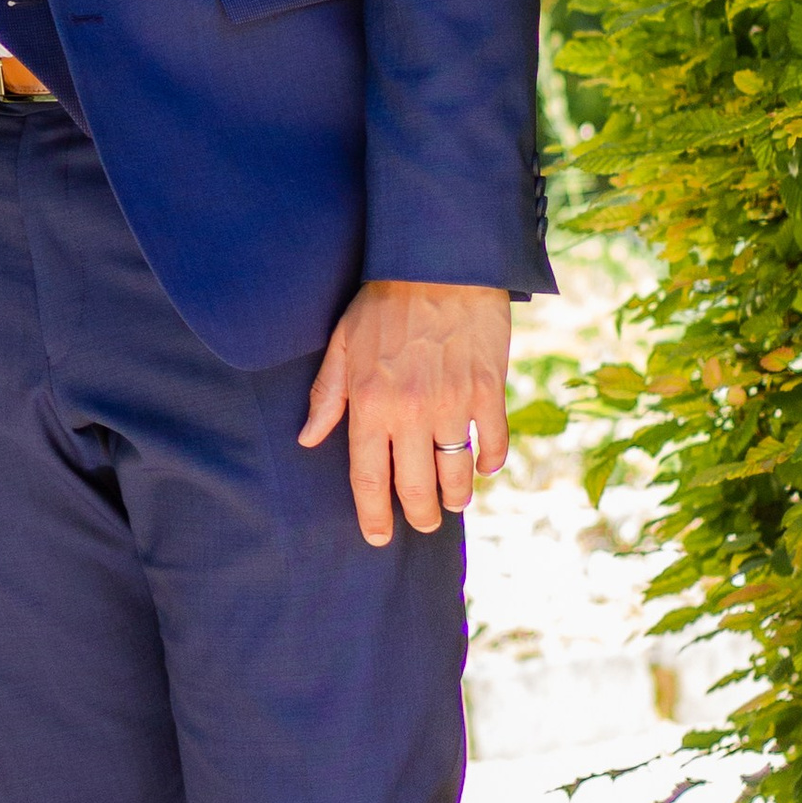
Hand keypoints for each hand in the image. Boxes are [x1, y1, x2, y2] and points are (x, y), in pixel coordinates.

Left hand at [299, 279, 511, 548]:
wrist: (440, 264)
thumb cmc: (383, 303)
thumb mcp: (342, 344)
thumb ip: (326, 395)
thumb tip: (308, 438)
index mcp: (369, 405)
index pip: (368, 478)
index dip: (374, 515)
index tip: (379, 537)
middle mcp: (409, 413)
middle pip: (415, 488)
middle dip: (419, 516)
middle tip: (424, 524)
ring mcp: (452, 404)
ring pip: (457, 474)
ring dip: (456, 497)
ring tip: (453, 502)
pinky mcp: (487, 391)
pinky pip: (492, 443)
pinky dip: (490, 462)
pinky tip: (484, 466)